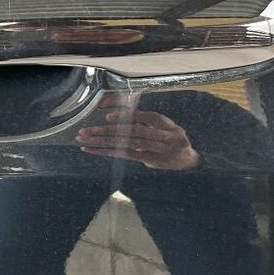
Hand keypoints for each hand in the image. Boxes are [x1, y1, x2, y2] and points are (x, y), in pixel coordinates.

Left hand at [76, 108, 200, 170]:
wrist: (189, 160)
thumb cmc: (173, 139)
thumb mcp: (166, 126)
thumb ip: (147, 121)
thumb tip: (124, 114)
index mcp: (166, 124)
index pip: (146, 117)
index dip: (128, 117)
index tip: (108, 117)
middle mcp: (163, 136)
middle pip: (131, 132)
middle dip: (106, 131)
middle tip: (85, 130)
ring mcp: (157, 150)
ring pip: (126, 145)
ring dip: (102, 142)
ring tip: (84, 139)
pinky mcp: (150, 160)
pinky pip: (125, 155)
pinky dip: (106, 152)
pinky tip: (92, 149)